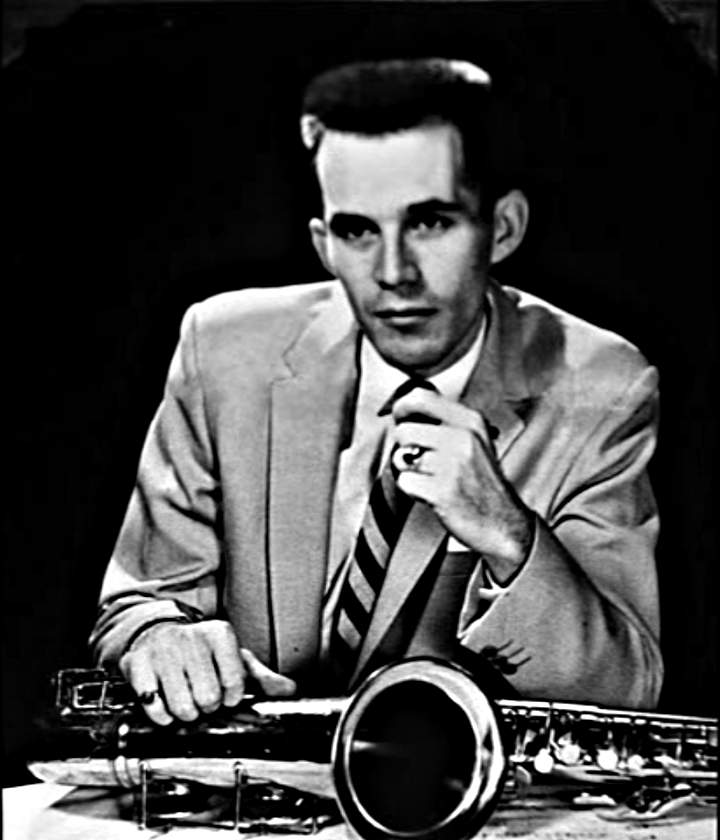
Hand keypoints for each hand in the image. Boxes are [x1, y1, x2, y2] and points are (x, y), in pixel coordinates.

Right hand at [119, 619, 296, 725]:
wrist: (157, 634)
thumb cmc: (201, 652)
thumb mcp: (233, 657)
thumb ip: (262, 677)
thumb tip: (289, 692)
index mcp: (220, 634)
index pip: (235, 683)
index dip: (231, 697)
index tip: (225, 693)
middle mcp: (191, 638)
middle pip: (208, 698)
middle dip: (207, 707)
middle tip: (202, 699)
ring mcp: (163, 650)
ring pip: (181, 706)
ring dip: (184, 714)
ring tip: (185, 701)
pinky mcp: (137, 663)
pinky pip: (153, 706)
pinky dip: (160, 714)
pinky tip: (163, 703)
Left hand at [391, 388, 532, 566]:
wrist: (503, 522)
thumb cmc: (484, 484)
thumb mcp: (476, 441)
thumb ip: (446, 424)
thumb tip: (406, 411)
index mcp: (470, 421)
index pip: (421, 398)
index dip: (403, 409)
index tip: (402, 419)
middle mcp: (462, 438)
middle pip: (404, 430)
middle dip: (404, 446)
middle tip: (415, 456)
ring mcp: (452, 464)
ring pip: (402, 457)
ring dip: (409, 470)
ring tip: (429, 478)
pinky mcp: (442, 490)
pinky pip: (405, 482)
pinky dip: (412, 490)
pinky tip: (431, 493)